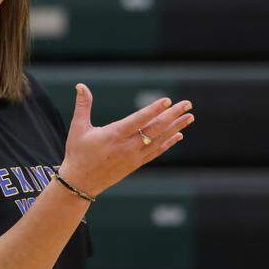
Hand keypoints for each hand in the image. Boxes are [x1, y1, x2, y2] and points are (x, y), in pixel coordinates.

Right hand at [57, 83, 193, 197]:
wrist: (81, 182)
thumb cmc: (78, 153)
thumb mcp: (78, 127)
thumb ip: (83, 105)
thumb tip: (80, 85)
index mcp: (114, 135)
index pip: (139, 120)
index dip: (154, 110)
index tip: (167, 101)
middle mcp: (128, 146)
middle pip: (155, 129)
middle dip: (173, 115)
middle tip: (187, 104)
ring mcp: (134, 156)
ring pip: (160, 140)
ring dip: (176, 127)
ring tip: (190, 117)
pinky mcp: (136, 164)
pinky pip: (156, 151)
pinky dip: (169, 143)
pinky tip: (179, 135)